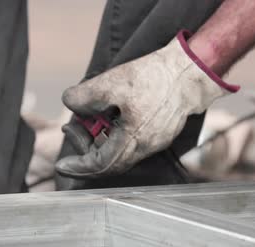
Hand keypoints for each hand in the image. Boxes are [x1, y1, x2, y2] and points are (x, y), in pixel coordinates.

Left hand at [55, 30, 238, 178]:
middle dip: (86, 145)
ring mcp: (156, 141)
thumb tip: (69, 102)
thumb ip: (84, 96)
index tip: (62, 166)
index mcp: (133, 141)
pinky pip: (133, 139)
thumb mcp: (111, 82)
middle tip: (71, 126)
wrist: (191, 71)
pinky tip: (110, 112)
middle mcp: (146, 147)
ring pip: (121, 149)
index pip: (100, 166)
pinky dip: (116, 131)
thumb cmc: (155, 78)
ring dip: (101, 136)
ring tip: (88, 114)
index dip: (78, 167)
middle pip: (109, 159)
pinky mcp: (162, 131)